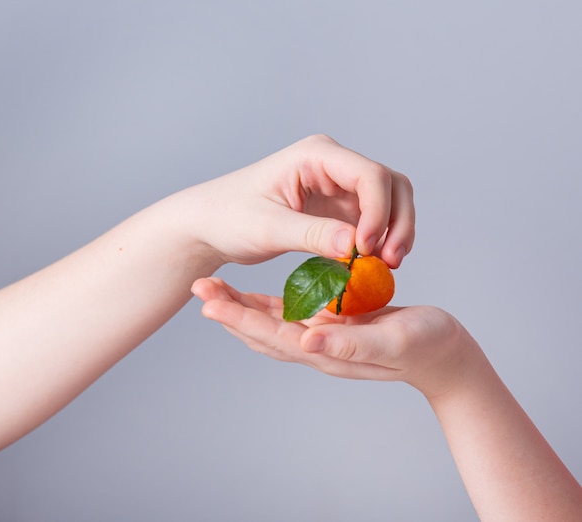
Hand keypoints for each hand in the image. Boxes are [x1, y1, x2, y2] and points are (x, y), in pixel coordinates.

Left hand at [180, 134, 414, 267]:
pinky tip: (372, 265)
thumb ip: (313, 234)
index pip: (369, 174)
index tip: (367, 249)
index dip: (379, 211)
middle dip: (397, 221)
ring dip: (393, 232)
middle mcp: (333, 164)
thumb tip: (357, 245)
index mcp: (315, 155)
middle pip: (389, 184)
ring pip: (387, 202)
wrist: (211, 225)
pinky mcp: (337, 207)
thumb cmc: (228, 216)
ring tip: (387, 266)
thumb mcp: (267, 228)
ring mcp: (338, 185)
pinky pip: (371, 221)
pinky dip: (378, 242)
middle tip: (392, 261)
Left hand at [191, 276, 477, 398]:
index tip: (208, 302)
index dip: (240, 319)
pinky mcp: (334, 325)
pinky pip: (293, 315)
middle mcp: (319, 347)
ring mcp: (325, 337)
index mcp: (328, 351)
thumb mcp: (392, 341)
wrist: (446, 356)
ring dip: (242, 308)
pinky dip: (268, 306)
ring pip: (272, 323)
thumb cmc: (426, 346)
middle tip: (199, 289)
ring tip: (216, 289)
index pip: (273, 335)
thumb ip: (350, 343)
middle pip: (263, 331)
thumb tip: (306, 341)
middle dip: (230, 311)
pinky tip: (256, 296)